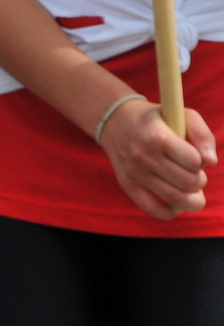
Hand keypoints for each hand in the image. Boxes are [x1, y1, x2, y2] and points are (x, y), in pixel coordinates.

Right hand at [99, 99, 216, 218]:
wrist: (114, 121)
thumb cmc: (155, 119)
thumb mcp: (180, 114)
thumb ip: (202, 134)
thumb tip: (211, 162)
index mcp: (157, 137)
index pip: (195, 161)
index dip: (201, 159)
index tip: (192, 154)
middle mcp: (144, 157)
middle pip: (189, 183)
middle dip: (199, 179)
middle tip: (191, 170)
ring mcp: (135, 174)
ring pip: (178, 200)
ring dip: (192, 196)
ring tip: (188, 186)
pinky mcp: (128, 186)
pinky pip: (157, 211)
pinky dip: (174, 210)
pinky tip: (176, 200)